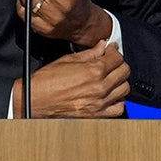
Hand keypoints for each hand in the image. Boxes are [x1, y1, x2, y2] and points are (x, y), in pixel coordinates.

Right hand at [12, 40, 129, 117]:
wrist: (36, 100)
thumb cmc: (47, 81)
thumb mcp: (68, 60)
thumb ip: (90, 53)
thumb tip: (102, 46)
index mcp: (94, 70)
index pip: (117, 57)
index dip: (115, 52)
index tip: (111, 51)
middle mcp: (100, 87)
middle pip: (124, 72)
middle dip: (119, 64)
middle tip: (111, 62)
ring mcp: (100, 102)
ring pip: (124, 89)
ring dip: (120, 81)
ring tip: (111, 78)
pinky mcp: (97, 115)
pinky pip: (118, 108)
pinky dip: (118, 101)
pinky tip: (110, 95)